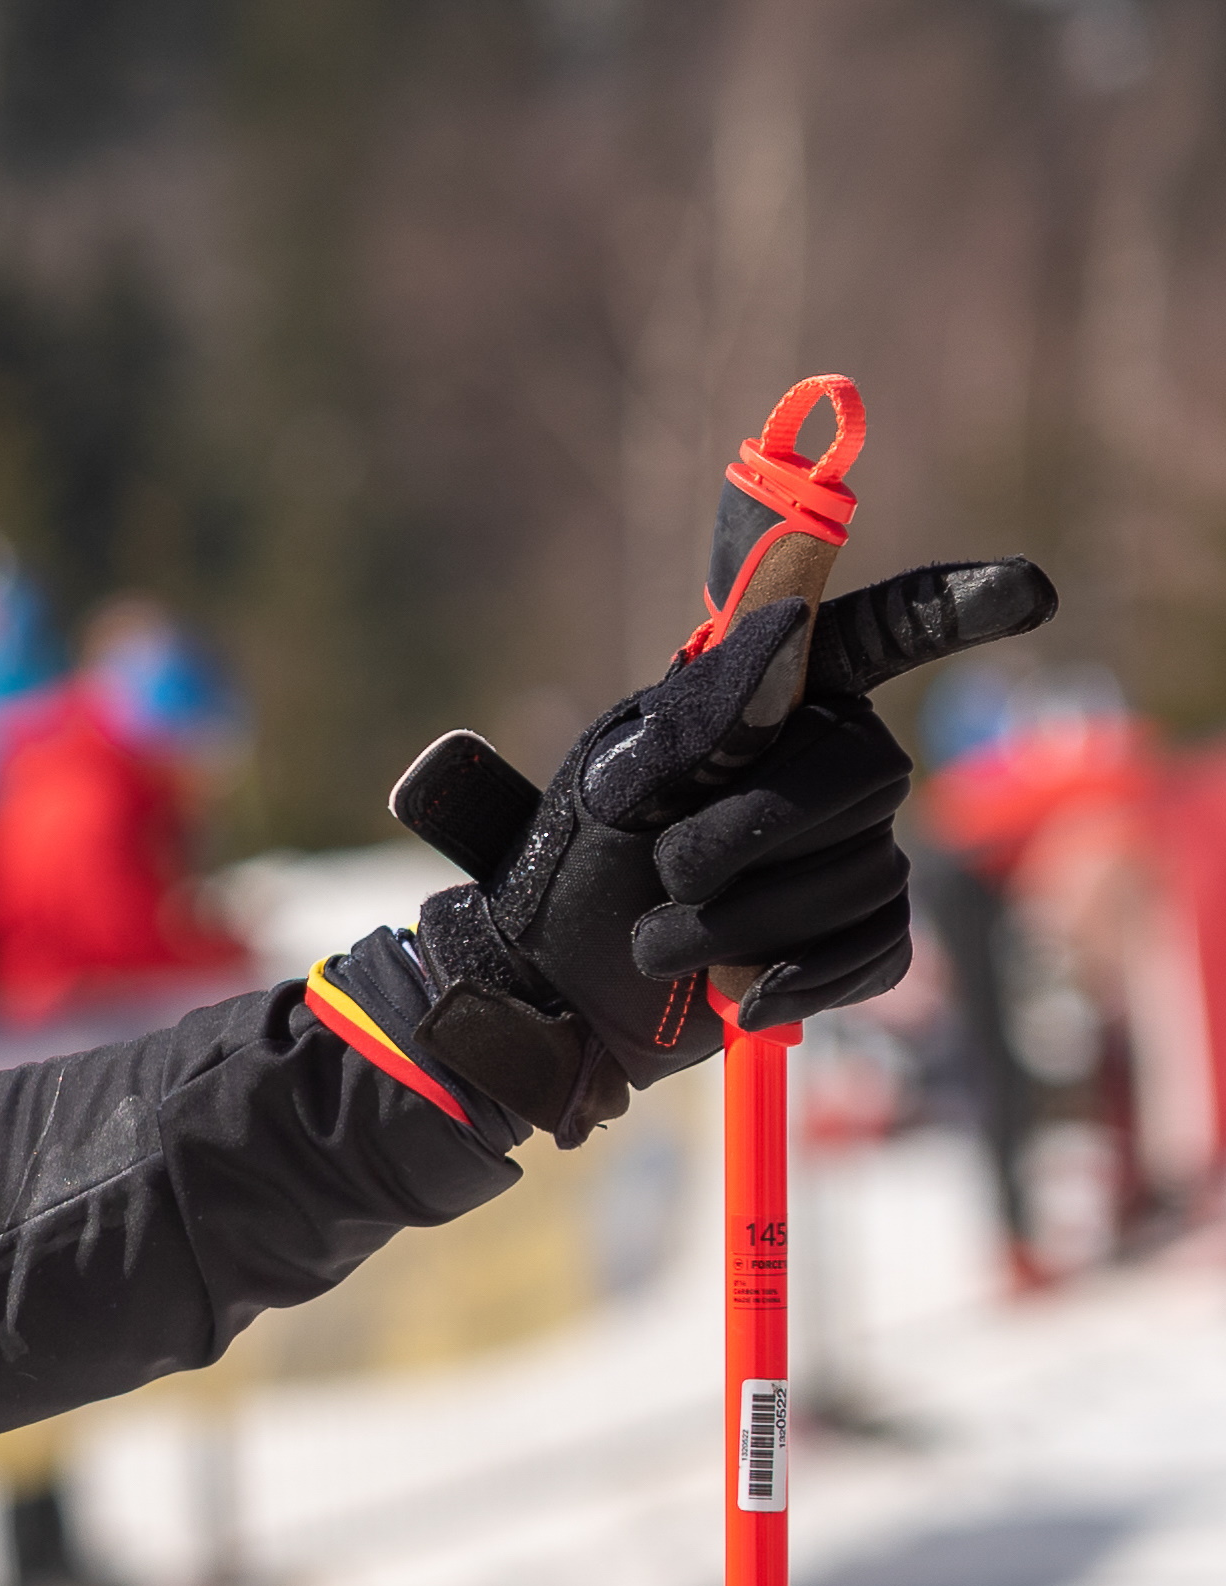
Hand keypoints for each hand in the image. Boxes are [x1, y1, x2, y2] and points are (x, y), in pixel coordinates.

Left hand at [337, 557, 1053, 1145]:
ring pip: (861, 874)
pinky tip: (739, 994)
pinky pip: (876, 948)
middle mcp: (833, 760)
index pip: (874, 635)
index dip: (948, 607)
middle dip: (748, 837)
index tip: (1026, 591)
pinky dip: (797, 977)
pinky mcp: (865, 932)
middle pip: (862, 774)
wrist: (558, 991)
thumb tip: (787, 630)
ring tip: (661, 943)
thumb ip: (695, 717)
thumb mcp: (609, 785)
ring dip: (741, 923)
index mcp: (772, 702)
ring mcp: (860, 846)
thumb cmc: (575, 866)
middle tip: (664, 876)